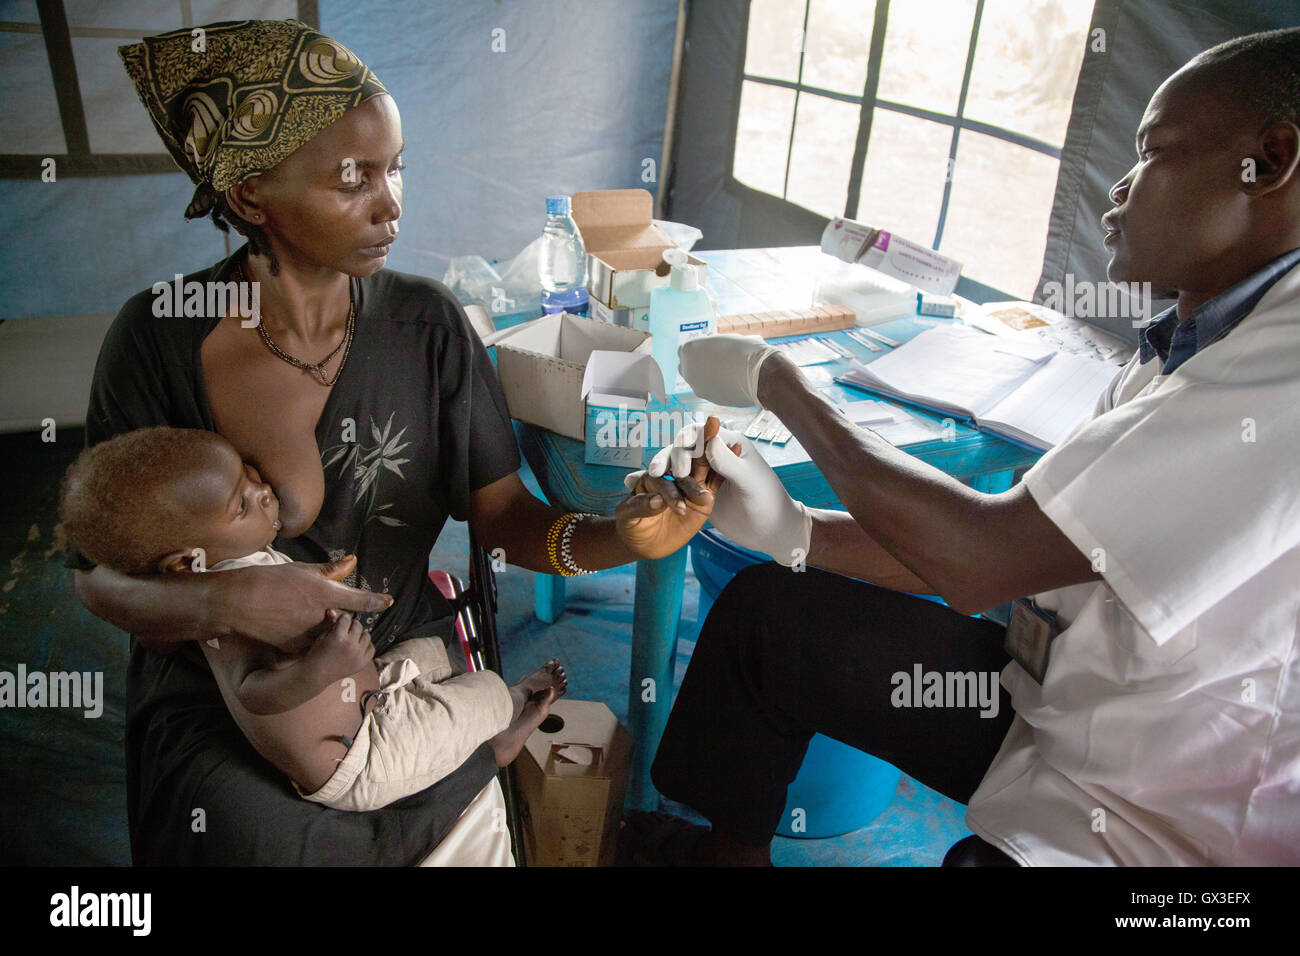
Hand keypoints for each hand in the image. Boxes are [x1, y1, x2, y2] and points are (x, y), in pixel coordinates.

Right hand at [214, 554, 392, 654]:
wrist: (238, 602)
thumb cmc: (269, 580)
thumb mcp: (301, 569)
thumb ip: (330, 570)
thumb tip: (353, 560)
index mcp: (325, 593)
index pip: (361, 600)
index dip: (377, 601)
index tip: (388, 601)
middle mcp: (322, 615)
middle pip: (342, 618)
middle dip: (337, 614)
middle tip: (315, 604)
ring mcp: (310, 634)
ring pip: (326, 632)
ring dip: (322, 627)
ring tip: (297, 614)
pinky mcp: (296, 648)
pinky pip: (310, 644)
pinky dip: (306, 638)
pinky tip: (289, 626)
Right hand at [305, 610, 375, 684]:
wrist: (316, 674)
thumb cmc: (317, 655)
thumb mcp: (322, 636)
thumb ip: (332, 624)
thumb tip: (335, 611)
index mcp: (339, 637)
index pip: (347, 618)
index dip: (343, 619)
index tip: (341, 620)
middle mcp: (350, 645)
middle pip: (358, 625)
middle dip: (352, 625)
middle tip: (346, 629)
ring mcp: (358, 655)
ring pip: (367, 635)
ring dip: (360, 634)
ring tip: (352, 637)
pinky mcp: (362, 663)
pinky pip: (371, 648)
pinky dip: (366, 645)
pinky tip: (358, 646)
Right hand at [636, 421, 811, 566]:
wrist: (769, 531)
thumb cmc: (767, 503)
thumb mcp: (749, 481)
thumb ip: (728, 462)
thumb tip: (708, 438)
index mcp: (729, 443)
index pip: (701, 431)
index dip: (686, 440)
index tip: (681, 461)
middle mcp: (714, 454)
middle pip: (685, 445)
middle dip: (671, 454)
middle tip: (663, 473)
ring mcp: (704, 473)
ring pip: (677, 463)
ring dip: (664, 466)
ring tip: (651, 476)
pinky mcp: (697, 491)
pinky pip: (676, 482)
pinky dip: (663, 482)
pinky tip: (645, 484)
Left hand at [677, 334, 778, 406]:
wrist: (759, 375)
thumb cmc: (744, 351)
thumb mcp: (722, 340)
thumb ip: (709, 347)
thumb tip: (709, 352)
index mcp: (688, 350)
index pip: (685, 350)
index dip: (697, 349)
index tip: (707, 350)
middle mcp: (688, 370)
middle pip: (687, 367)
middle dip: (697, 364)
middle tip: (714, 361)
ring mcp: (697, 387)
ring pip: (698, 380)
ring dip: (707, 377)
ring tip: (726, 371)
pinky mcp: (710, 399)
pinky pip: (709, 390)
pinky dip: (716, 387)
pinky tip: (731, 381)